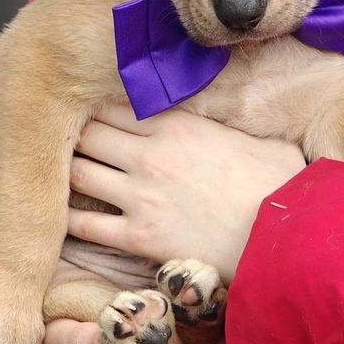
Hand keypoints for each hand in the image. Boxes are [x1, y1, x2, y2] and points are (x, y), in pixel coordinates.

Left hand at [68, 104, 306, 281]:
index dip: (96, 109)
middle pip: (86, 134)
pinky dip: (67, 221)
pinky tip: (62, 220)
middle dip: (73, 138)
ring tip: (59, 180)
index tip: (90, 116)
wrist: (283, 237)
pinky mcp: (138, 237)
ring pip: (76, 174)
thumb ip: (228, 123)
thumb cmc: (279, 186)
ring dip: (66, 175)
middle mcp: (150, 155)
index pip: (112, 105)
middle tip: (66, 147)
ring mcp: (141, 196)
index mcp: (178, 125)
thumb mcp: (256, 138)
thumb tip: (235, 111)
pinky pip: (84, 225)